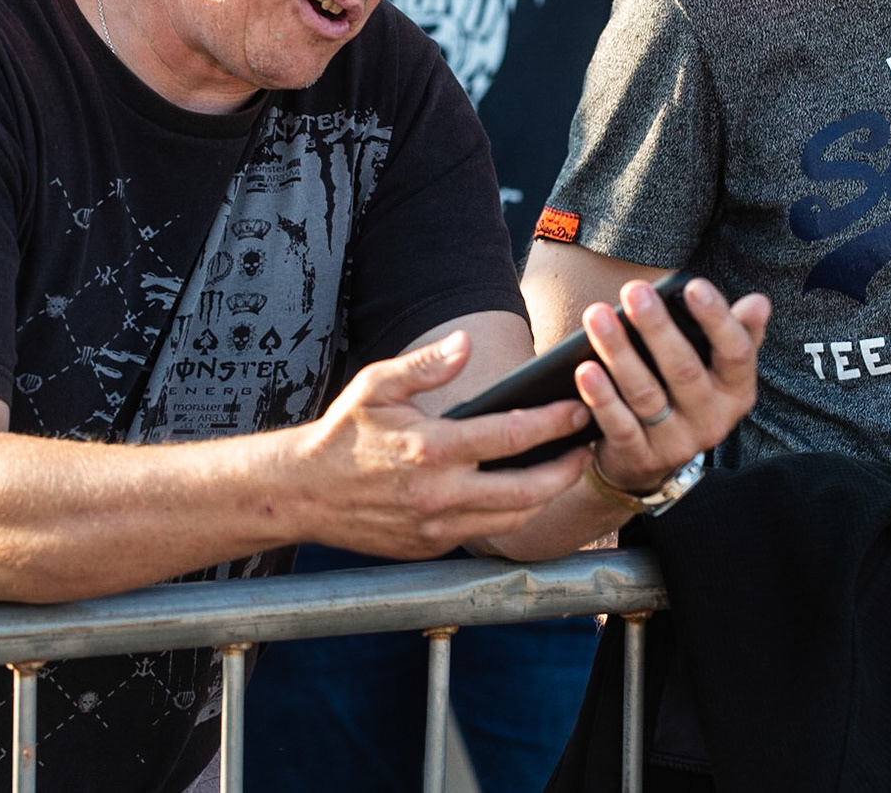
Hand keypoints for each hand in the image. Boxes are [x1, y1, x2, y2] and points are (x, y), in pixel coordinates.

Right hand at [299, 330, 592, 558]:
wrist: (303, 493)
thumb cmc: (344, 433)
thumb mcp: (377, 385)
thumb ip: (426, 365)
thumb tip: (466, 344)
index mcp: (431, 448)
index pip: (512, 435)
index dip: (554, 422)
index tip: (578, 409)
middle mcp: (439, 493)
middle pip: (528, 490)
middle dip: (566, 469)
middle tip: (586, 448)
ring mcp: (437, 526)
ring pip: (514, 519)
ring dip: (546, 496)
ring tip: (565, 470)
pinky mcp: (431, 546)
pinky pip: (486, 533)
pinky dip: (513, 515)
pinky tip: (525, 493)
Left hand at [576, 277, 768, 495]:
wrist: (652, 460)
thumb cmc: (684, 392)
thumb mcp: (715, 367)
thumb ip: (735, 332)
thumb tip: (759, 302)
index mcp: (736, 391)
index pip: (735, 352)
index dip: (717, 319)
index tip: (694, 285)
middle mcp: (713, 420)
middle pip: (684, 370)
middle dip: (657, 328)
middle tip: (633, 290)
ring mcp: (677, 443)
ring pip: (646, 395)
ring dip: (620, 353)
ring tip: (597, 317)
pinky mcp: (641, 457)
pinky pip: (620, 425)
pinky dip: (602, 397)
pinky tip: (585, 369)